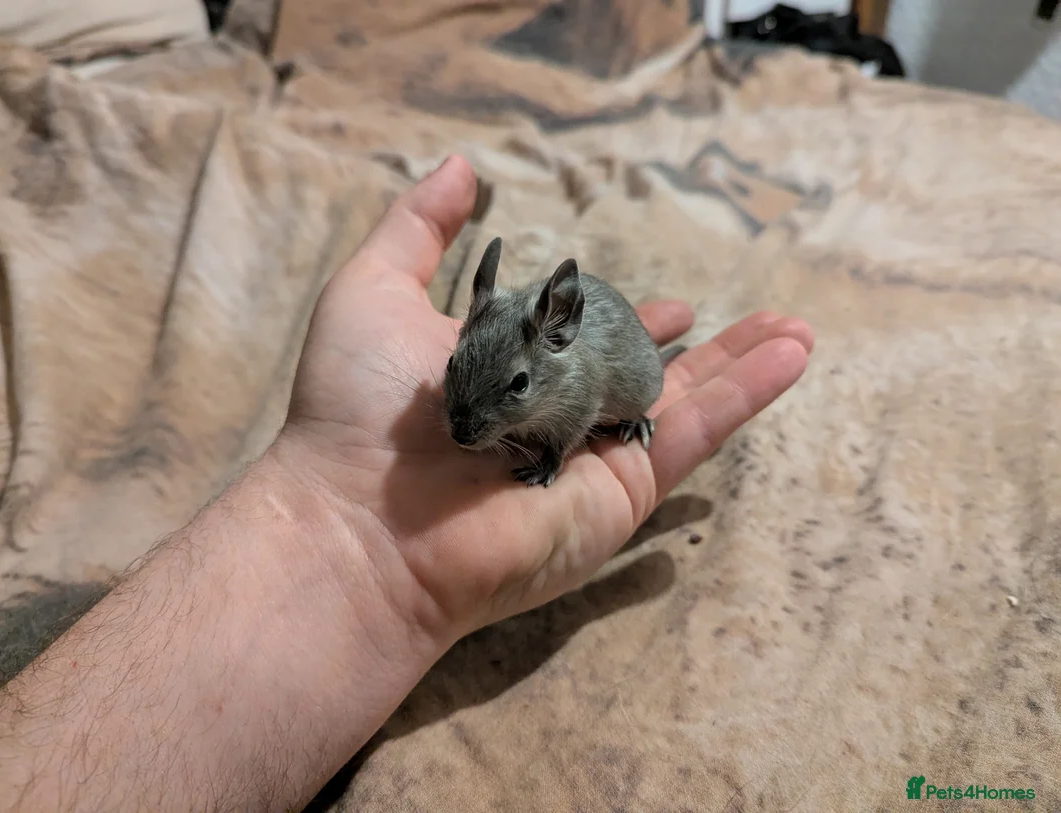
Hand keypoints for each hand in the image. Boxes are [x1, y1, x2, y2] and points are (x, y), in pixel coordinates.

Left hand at [280, 155, 813, 639]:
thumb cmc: (355, 409)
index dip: (622, 317)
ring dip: (743, 365)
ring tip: (799, 331)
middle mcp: (554, 413)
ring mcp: (593, 455)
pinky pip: (694, 435)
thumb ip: (420, 229)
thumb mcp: (376, 290)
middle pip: (642, 372)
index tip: (662, 300)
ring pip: (683, 401)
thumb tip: (464, 168)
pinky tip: (793, 355)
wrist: (358, 521)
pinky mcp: (621, 491)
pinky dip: (748, 394)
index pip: (580, 340)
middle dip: (697, 347)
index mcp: (506, 371)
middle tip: (748, 319)